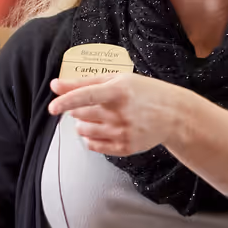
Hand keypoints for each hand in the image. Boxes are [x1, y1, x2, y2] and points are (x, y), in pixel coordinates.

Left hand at [48, 74, 193, 156]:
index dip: (66, 101)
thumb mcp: (117, 79)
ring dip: (83, 123)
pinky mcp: (125, 147)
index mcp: (118, 91)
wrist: (174, 115)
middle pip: (80, 114)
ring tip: (101, 116)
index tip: (52, 107)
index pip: (85, 96)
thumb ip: (83, 82)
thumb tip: (54, 85)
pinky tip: (103, 129)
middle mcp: (120, 113)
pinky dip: (91, 138)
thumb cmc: (143, 92)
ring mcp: (123, 132)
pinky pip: (93, 146)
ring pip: (83, 130)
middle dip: (78, 109)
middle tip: (96, 104)